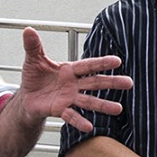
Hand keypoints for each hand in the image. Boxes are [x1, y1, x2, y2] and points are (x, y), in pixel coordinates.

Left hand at [15, 28, 133, 131]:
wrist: (27, 97)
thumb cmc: (34, 77)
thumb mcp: (33, 59)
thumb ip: (33, 46)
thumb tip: (28, 30)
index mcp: (70, 70)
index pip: (88, 65)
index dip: (102, 63)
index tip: (117, 61)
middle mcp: (73, 84)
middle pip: (95, 82)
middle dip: (112, 83)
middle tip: (129, 83)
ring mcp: (69, 98)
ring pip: (89, 101)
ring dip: (103, 105)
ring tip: (118, 109)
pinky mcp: (60, 110)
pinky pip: (71, 116)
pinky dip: (79, 121)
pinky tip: (88, 127)